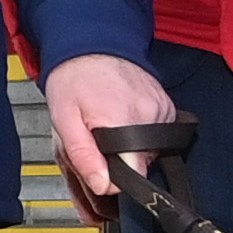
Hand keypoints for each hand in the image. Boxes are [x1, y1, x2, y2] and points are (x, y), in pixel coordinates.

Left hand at [41, 52, 178, 211]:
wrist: (92, 45)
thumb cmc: (75, 79)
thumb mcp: (64, 121)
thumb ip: (83, 157)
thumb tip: (103, 187)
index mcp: (123, 121)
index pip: (135, 175)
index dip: (116, 183)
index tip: (102, 175)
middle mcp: (150, 116)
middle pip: (138, 166)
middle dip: (115, 164)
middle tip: (96, 141)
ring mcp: (162, 111)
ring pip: (146, 153)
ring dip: (125, 150)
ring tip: (107, 128)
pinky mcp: (168, 108)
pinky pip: (154, 137)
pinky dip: (137, 136)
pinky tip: (121, 120)